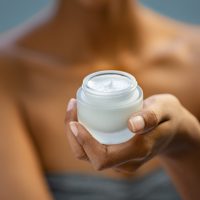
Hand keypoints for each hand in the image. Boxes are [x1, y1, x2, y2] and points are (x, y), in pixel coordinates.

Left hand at [65, 94, 192, 172]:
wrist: (173, 129)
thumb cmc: (169, 117)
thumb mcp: (165, 110)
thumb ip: (151, 116)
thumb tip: (132, 124)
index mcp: (138, 151)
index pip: (102, 158)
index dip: (85, 142)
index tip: (75, 122)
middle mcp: (125, 160)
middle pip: (88, 156)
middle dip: (73, 134)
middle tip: (72, 105)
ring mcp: (120, 158)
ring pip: (86, 153)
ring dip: (74, 133)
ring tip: (73, 107)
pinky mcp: (116, 152)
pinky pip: (92, 147)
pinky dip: (81, 132)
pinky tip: (81, 115)